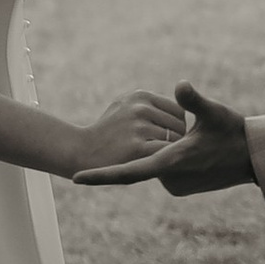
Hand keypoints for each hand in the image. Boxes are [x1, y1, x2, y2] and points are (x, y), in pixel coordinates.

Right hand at [71, 87, 190, 178]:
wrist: (82, 151)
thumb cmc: (108, 132)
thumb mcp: (124, 107)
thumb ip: (149, 106)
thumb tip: (182, 110)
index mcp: (140, 96)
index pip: (177, 111)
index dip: (176, 127)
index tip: (167, 140)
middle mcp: (140, 107)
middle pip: (179, 126)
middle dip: (175, 140)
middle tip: (164, 153)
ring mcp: (138, 126)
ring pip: (174, 141)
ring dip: (170, 152)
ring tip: (159, 159)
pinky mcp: (137, 147)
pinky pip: (166, 153)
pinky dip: (165, 161)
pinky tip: (157, 166)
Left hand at [76, 80, 252, 194]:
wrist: (254, 158)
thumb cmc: (234, 133)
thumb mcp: (215, 113)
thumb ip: (194, 100)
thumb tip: (179, 85)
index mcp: (170, 163)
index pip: (127, 173)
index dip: (102, 175)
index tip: (76, 178)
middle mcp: (169, 179)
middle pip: (145, 156)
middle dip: (152, 140)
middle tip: (184, 131)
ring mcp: (176, 185)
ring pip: (156, 158)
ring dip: (166, 145)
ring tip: (197, 137)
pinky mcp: (181, 186)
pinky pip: (166, 165)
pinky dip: (170, 152)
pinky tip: (194, 144)